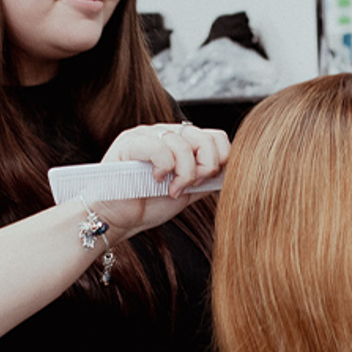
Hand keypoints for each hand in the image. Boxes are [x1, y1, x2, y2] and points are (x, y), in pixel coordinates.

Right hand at [94, 122, 229, 237]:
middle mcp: (165, 132)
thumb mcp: (187, 192)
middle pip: (205, 137)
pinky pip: (160, 147)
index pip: (216, 136)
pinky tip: (157, 179)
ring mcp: (146, 134)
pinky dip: (164, 168)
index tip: (207, 180)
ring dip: (183, 173)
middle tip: (190, 185)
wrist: (118, 219)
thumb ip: (207, 178)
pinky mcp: (128, 142)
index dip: (220, 159)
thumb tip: (233, 171)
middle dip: (205, 166)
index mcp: (180, 141)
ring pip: (183, 143)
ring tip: (171, 189)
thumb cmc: (148, 205)